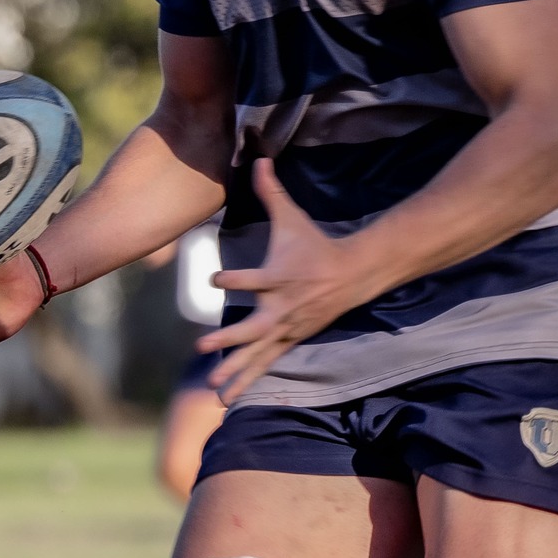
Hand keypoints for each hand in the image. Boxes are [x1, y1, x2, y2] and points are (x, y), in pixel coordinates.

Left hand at [202, 160, 380, 402]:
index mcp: (279, 277)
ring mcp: (286, 328)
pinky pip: (265, 365)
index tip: (215, 278)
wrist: (354, 273)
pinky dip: (247, 382)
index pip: (255, 278)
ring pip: (258, 354)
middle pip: (253, 327)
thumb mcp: (293, 218)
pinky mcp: (289, 340)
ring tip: (214, 391)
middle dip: (230, 338)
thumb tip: (258, 157)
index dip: (235, 277)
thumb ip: (271, 191)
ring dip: (236, 372)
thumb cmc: (314, 244)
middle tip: (203, 347)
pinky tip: (226, 401)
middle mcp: (281, 308)